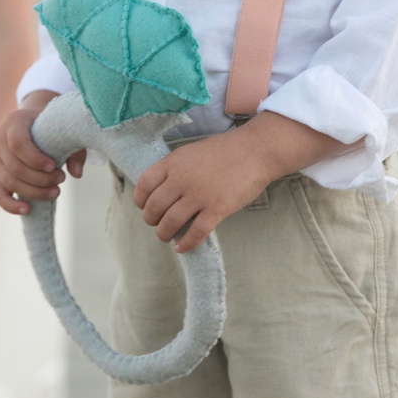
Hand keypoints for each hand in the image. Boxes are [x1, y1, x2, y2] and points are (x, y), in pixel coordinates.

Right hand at [0, 101, 85, 215]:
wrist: (32, 122)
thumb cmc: (50, 127)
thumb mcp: (64, 130)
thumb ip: (74, 150)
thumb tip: (76, 174)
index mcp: (14, 124)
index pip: (18, 144)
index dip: (35, 158)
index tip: (54, 166)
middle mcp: (0, 141)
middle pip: (15, 167)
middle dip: (40, 179)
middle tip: (61, 179)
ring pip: (8, 182)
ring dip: (33, 191)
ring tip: (56, 192)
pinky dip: (11, 205)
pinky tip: (28, 210)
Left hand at [133, 129, 271, 253]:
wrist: (256, 151)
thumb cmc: (226, 150)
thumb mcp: (192, 152)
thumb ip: (177, 169)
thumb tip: (164, 191)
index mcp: (174, 162)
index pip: (144, 185)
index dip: (140, 200)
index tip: (145, 207)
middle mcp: (182, 179)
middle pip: (154, 207)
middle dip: (151, 220)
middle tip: (157, 224)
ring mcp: (199, 195)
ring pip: (170, 222)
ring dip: (164, 233)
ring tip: (167, 236)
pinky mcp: (217, 209)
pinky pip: (196, 232)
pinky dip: (186, 243)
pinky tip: (182, 247)